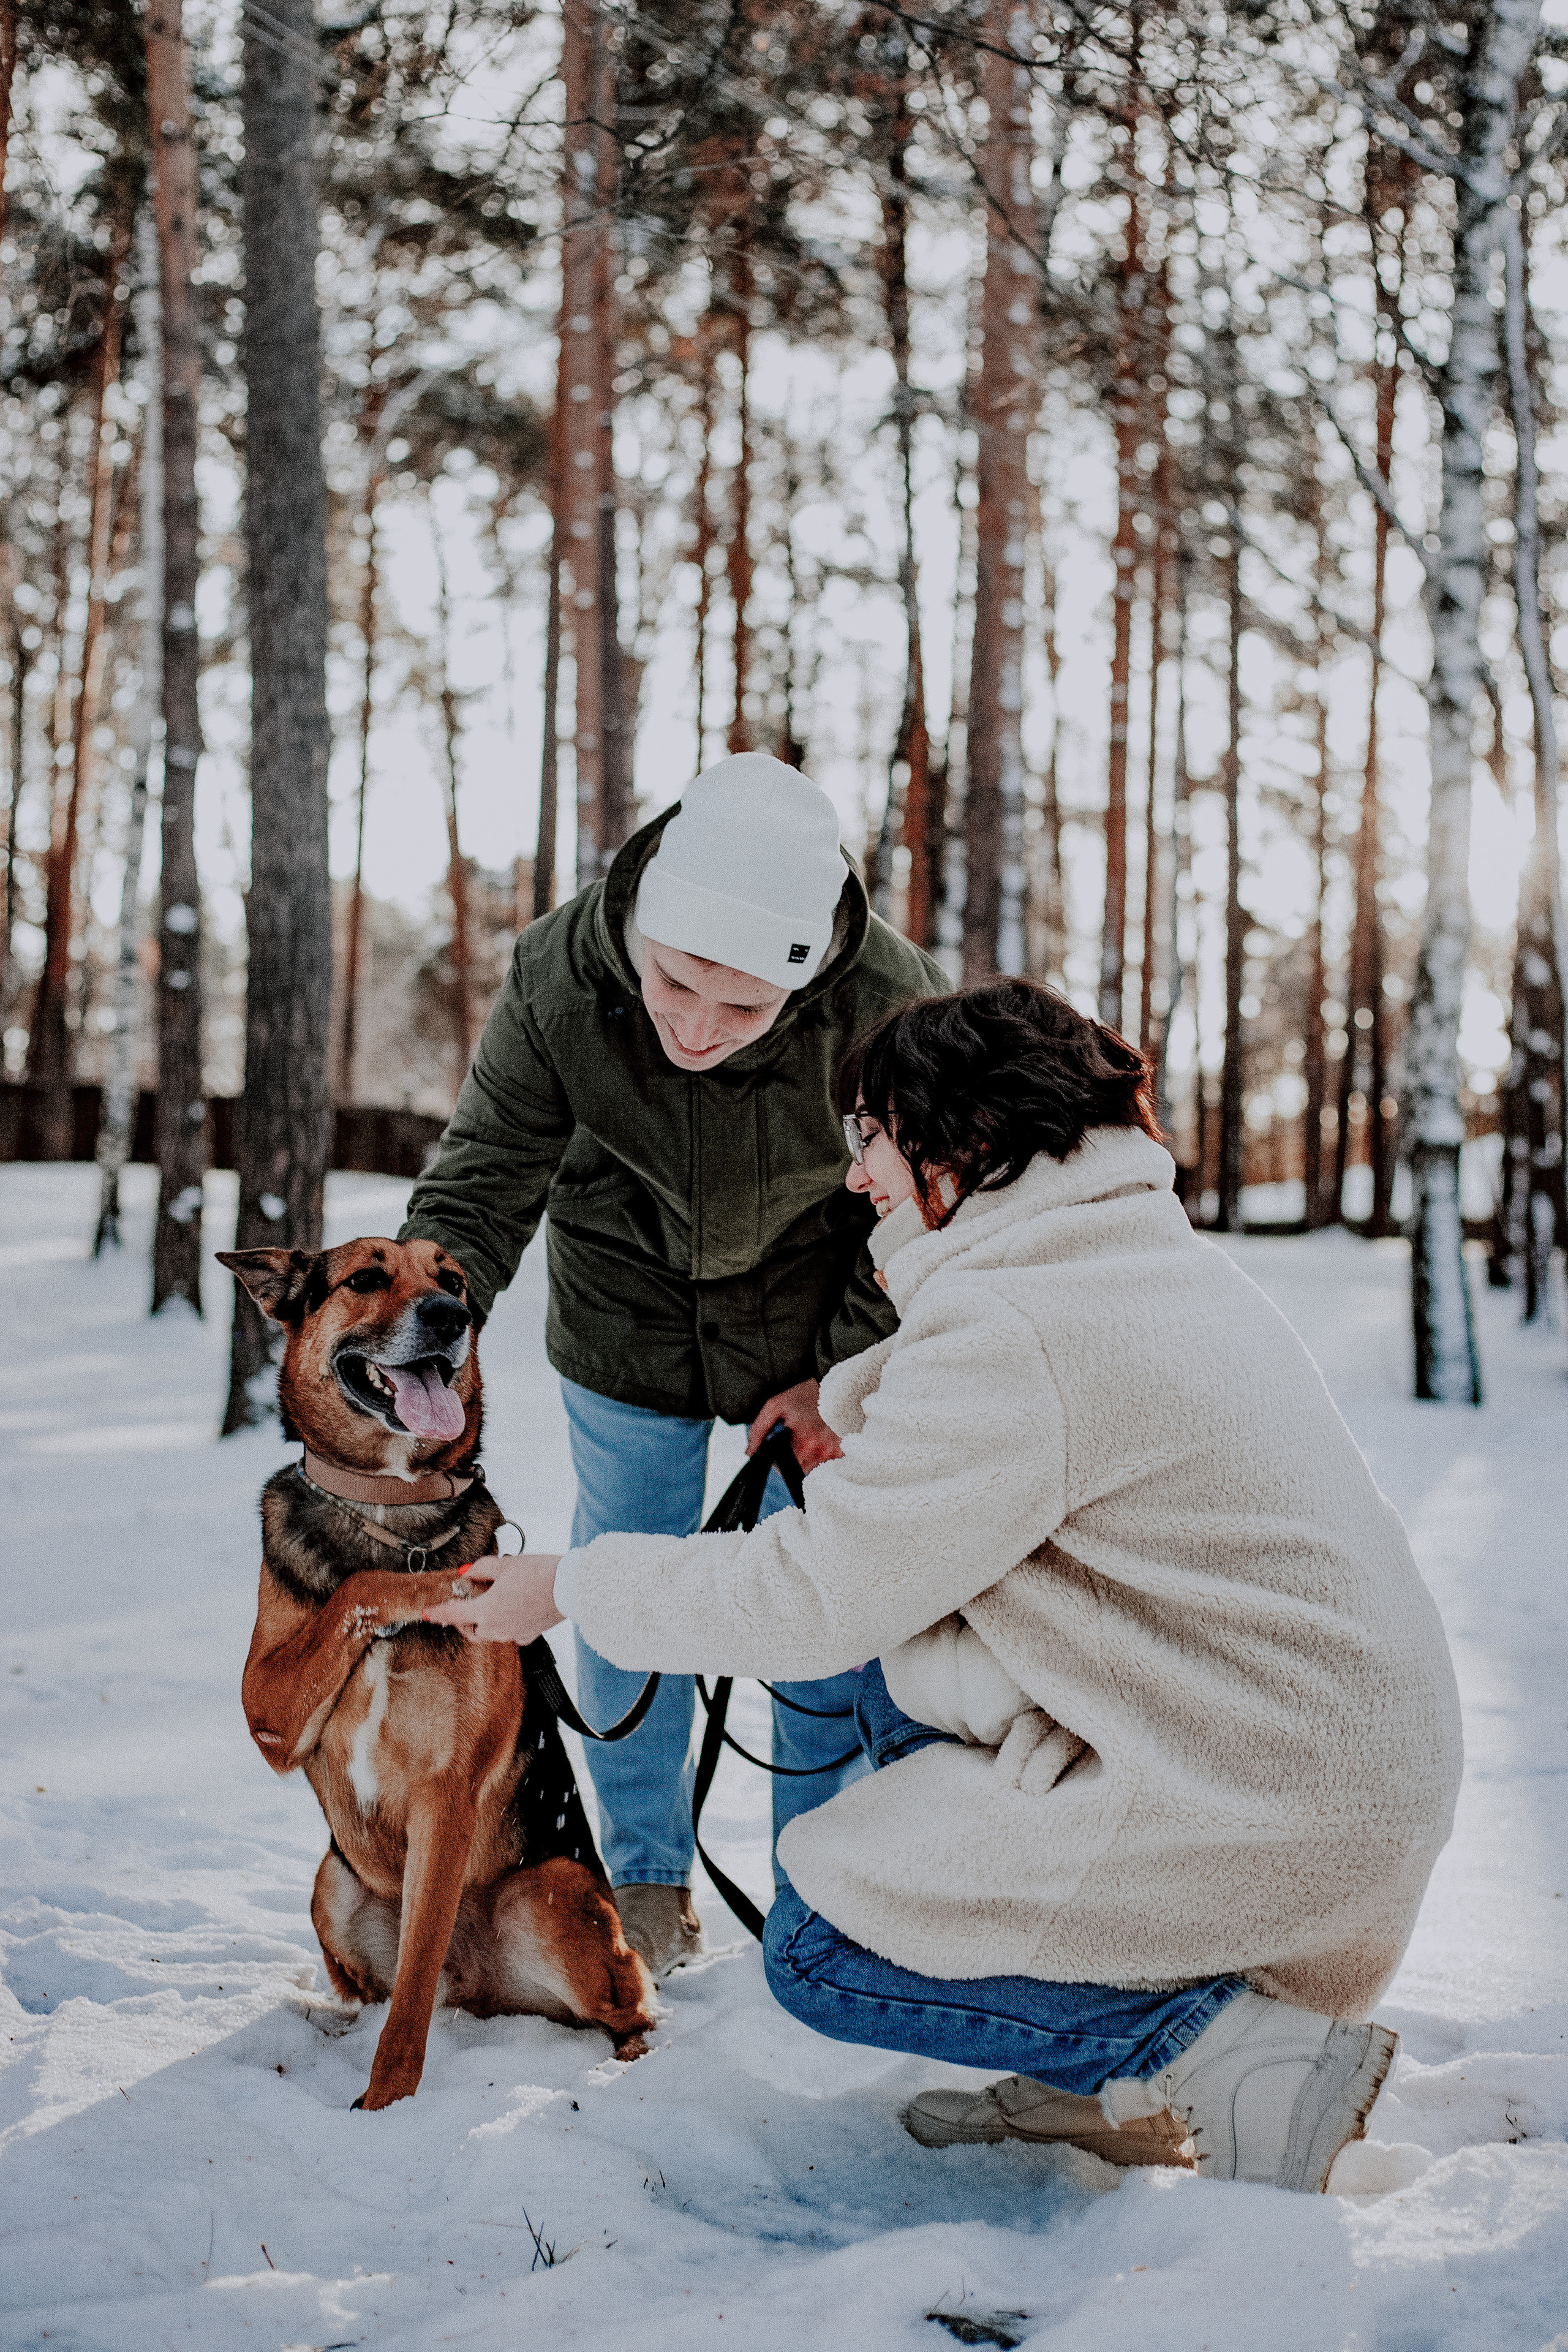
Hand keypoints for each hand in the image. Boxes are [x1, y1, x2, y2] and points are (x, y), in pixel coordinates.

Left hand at [422, 1554, 563, 1644]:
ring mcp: (513, 1634)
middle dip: (463, 1619)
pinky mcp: (529, 1635)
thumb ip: (481, 1569)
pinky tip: (512, 1606)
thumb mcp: (505, 1564)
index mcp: (486, 1611)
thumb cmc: (539, 1573)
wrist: (571, 1587)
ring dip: (484, 1620)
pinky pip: (509, 1631)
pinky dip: (504, 1621)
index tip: (427, 1614)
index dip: (438, 1613)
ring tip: (491, 1600)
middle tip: (464, 1603)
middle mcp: (497, 1628)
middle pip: (470, 1629)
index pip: (454, 1614)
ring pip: (489, 1632)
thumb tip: (467, 1573)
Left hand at [746, 1376, 842, 1470]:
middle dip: (796, 1457)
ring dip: (811, 1456)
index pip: (784, 1469)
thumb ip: (759, 1430)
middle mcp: (822, 1452)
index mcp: (804, 1443)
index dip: (779, 1459)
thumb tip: (750, 1453)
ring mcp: (837, 1453)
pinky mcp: (846, 1451)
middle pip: (800, 1469)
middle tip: (800, 1436)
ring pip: (816, 1467)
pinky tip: (825, 1437)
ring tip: (814, 1435)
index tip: (785, 1444)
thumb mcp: (776, 1405)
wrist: (838, 1384)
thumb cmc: (806, 1393)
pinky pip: (831, 1463)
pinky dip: (826, 1454)